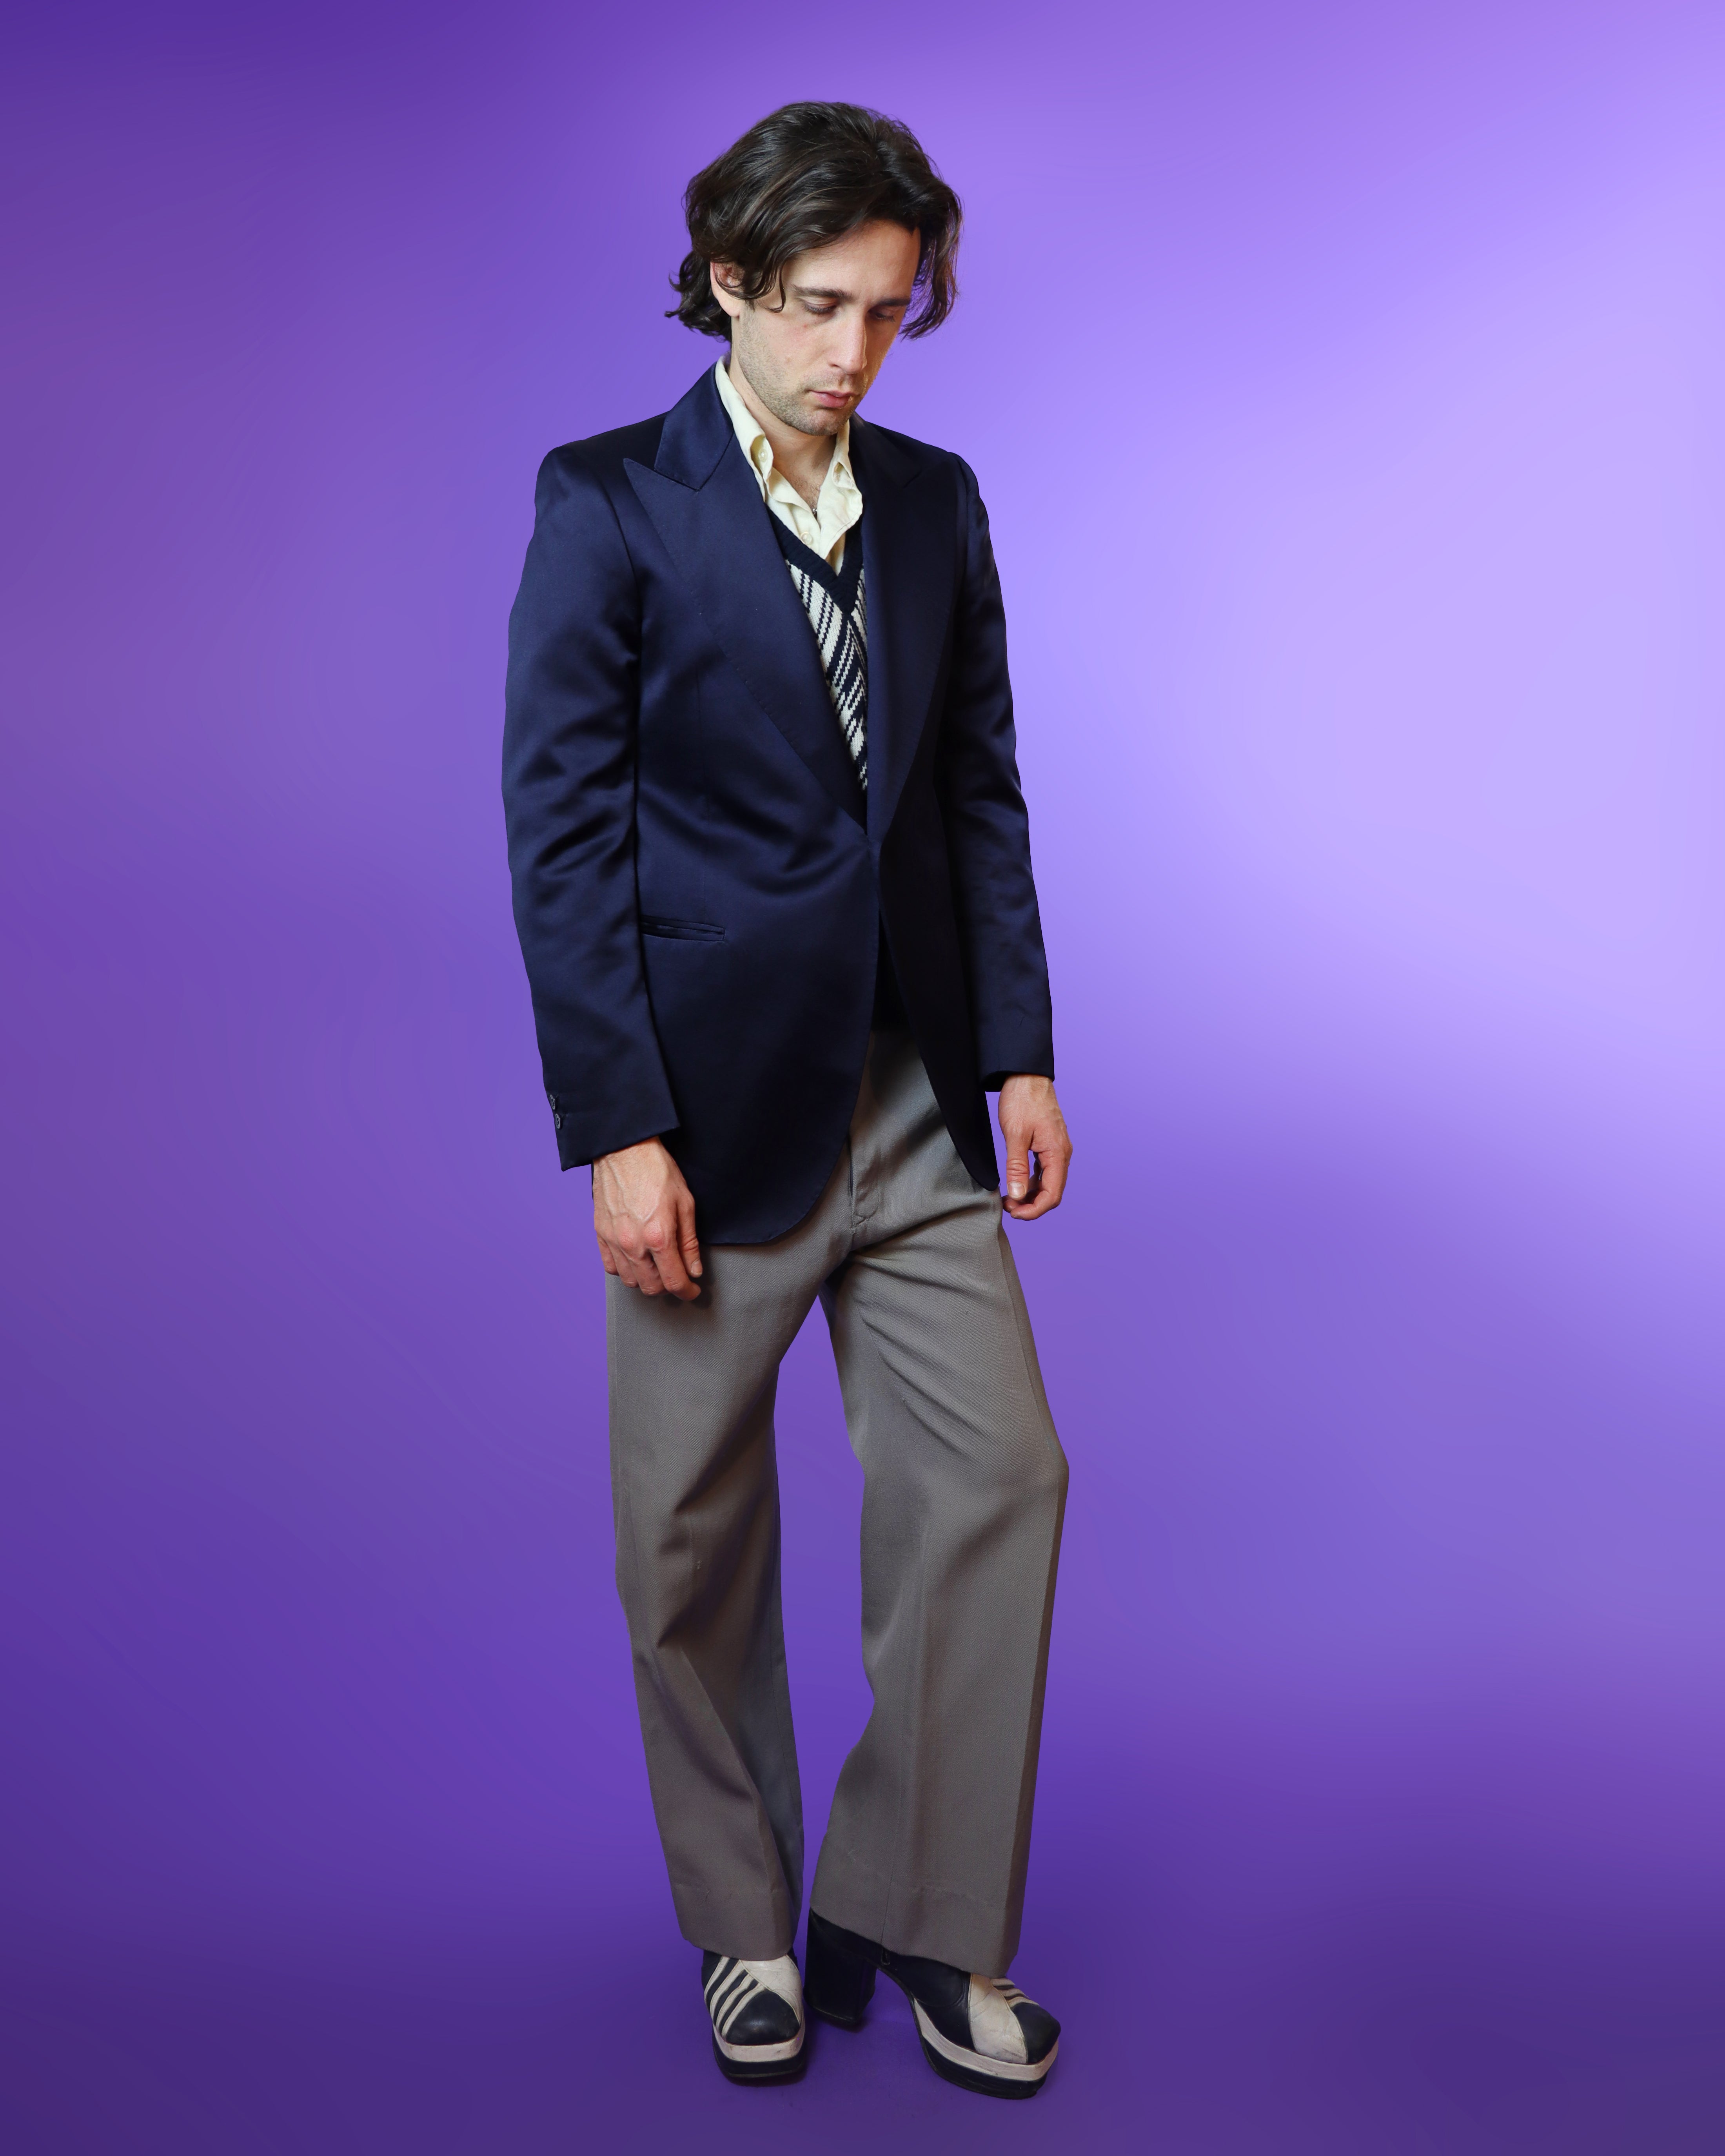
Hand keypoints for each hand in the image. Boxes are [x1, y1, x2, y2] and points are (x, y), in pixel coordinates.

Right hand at [592, 1138, 701, 1298]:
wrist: (625, 1149)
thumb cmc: (657, 1170)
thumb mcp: (685, 1204)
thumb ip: (689, 1242)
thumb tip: (694, 1269)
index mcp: (658, 1237)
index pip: (674, 1282)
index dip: (687, 1291)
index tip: (693, 1290)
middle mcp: (633, 1244)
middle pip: (651, 1287)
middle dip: (668, 1287)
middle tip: (677, 1276)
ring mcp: (614, 1240)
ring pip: (629, 1281)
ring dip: (646, 1281)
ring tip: (657, 1268)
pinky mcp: (600, 1233)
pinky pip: (610, 1266)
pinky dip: (624, 1270)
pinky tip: (635, 1260)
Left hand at [998, 1076, 1071, 1220]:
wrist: (1026, 1076)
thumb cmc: (1022, 1101)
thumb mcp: (1015, 1135)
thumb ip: (1016, 1167)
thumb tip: (1016, 1195)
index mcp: (1057, 1153)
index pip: (1052, 1195)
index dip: (1034, 1210)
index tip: (1014, 1213)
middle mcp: (1062, 1154)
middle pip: (1052, 1192)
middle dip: (1031, 1205)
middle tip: (1007, 1207)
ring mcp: (1057, 1150)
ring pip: (1048, 1183)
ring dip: (1030, 1195)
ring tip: (1009, 1198)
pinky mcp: (1049, 1145)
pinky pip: (1044, 1172)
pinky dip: (1031, 1182)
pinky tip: (1016, 1184)